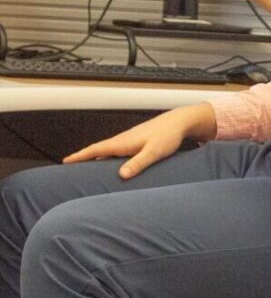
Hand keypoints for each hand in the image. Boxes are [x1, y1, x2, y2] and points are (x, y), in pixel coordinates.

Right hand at [63, 104, 216, 178]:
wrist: (178, 123)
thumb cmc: (168, 136)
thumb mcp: (154, 152)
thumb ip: (138, 163)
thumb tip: (121, 175)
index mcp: (123, 142)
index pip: (96, 149)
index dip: (80, 156)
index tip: (65, 161)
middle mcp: (123, 140)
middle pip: (98, 150)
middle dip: (82, 157)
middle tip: (68, 165)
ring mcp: (129, 140)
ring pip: (107, 150)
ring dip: (94, 157)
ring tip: (84, 168)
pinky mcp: (136, 142)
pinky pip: (116, 151)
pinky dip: (107, 156)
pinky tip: (110, 164)